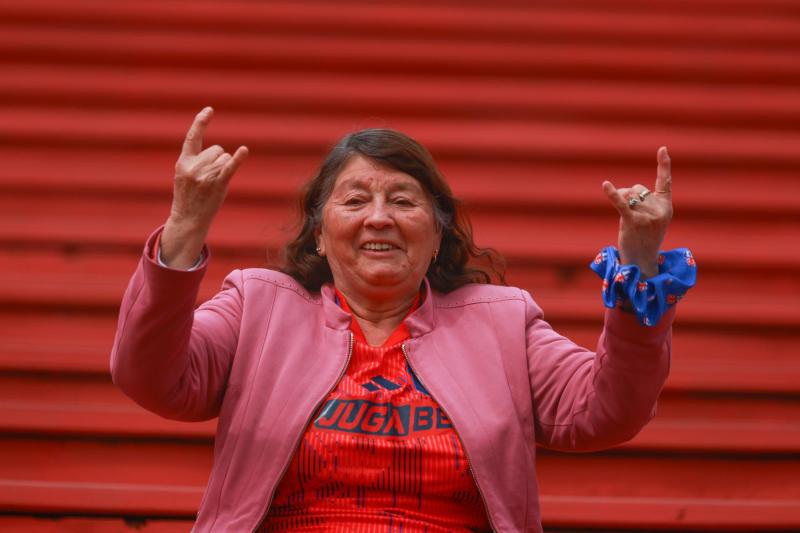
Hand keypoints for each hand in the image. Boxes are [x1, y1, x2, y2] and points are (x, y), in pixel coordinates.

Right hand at [161, 107, 248, 267]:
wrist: (188, 218)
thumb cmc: (189, 196)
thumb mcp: (184, 175)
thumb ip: (195, 161)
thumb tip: (220, 152)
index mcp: (183, 161)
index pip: (192, 137)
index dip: (201, 122)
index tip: (210, 110)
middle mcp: (193, 166)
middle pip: (217, 149)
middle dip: (218, 159)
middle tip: (209, 177)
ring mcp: (205, 176)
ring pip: (225, 158)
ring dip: (224, 168)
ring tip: (214, 183)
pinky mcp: (217, 184)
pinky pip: (230, 167)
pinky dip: (238, 159)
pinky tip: (244, 151)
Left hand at [602, 146, 672, 278]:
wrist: (642, 261)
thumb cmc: (645, 238)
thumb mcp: (651, 218)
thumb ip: (643, 201)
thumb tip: (625, 190)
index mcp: (666, 206)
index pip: (665, 181)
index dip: (664, 164)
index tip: (662, 149)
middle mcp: (660, 210)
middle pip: (637, 188)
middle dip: (629, 197)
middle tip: (633, 218)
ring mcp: (648, 216)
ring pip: (627, 194)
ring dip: (621, 201)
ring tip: (628, 222)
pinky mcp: (633, 222)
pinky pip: (621, 204)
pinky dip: (612, 194)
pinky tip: (605, 185)